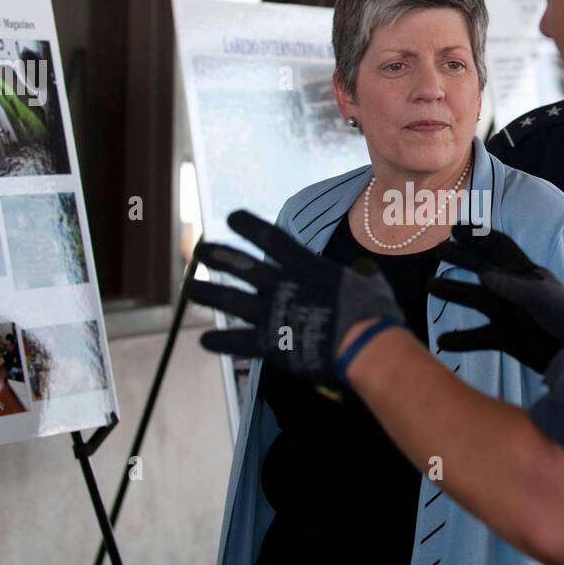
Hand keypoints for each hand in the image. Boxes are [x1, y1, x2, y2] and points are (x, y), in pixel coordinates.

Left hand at [187, 210, 404, 384]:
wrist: (365, 346)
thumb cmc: (374, 313)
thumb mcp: (370, 284)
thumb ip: (362, 275)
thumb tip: (365, 273)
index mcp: (307, 267)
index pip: (271, 239)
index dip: (249, 226)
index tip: (231, 217)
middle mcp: (284, 286)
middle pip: (241, 266)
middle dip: (217, 255)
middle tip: (199, 250)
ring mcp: (274, 314)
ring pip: (230, 300)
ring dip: (207, 292)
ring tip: (190, 288)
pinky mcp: (272, 344)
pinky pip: (239, 342)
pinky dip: (221, 342)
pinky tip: (204, 342)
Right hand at [428, 224, 563, 373]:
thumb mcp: (543, 299)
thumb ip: (515, 287)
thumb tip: (483, 275)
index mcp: (527, 274)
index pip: (499, 247)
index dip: (479, 235)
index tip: (456, 227)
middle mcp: (514, 290)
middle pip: (481, 268)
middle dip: (461, 257)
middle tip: (438, 250)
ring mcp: (509, 313)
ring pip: (475, 299)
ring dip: (453, 291)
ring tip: (430, 286)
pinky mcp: (507, 338)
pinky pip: (478, 337)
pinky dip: (461, 339)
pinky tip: (443, 341)